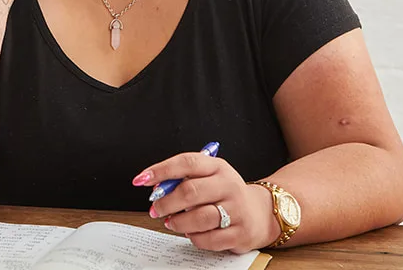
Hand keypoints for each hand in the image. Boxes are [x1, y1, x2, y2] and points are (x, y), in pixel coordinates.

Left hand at [133, 153, 280, 252]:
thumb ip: (184, 178)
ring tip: (171, 222)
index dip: (161, 170)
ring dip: (178, 222)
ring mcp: (237, 210)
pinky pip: (209, 239)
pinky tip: (191, 233)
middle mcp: (229, 185)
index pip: (187, 163)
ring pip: (200, 217)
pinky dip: (194, 238)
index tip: (142, 179)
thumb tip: (155, 187)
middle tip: (154, 209)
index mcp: (218, 167)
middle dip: (166, 202)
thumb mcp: (209, 177)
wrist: (260, 212)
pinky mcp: (240, 233)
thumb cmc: (225, 193)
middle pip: (191, 191)